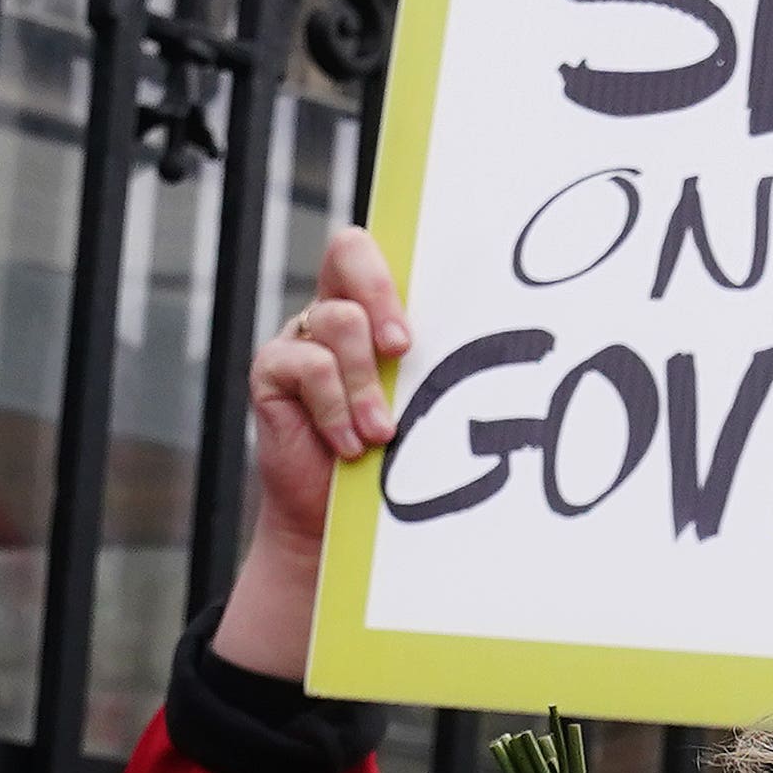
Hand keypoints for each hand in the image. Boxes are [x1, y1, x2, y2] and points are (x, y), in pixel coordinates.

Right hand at [219, 225, 411, 681]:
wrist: (330, 522)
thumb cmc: (385, 464)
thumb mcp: (418, 408)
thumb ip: (433, 370)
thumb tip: (500, 346)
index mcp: (372, 308)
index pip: (380, 250)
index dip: (398, 270)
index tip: (421, 327)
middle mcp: (333, 311)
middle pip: (348, 251)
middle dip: (382, 297)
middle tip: (403, 351)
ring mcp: (300, 338)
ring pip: (338, 322)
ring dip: (366, 384)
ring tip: (381, 433)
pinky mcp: (272, 372)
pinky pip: (308, 366)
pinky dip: (335, 408)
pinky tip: (349, 446)